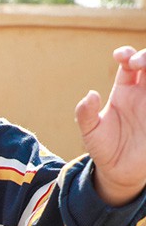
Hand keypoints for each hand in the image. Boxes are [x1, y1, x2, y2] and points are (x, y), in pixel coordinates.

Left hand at [75, 46, 145, 205]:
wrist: (118, 171)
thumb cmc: (103, 148)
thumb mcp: (90, 132)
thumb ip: (85, 114)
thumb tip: (90, 95)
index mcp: (124, 90)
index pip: (129, 63)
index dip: (126, 54)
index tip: (120, 57)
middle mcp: (142, 93)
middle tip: (137, 63)